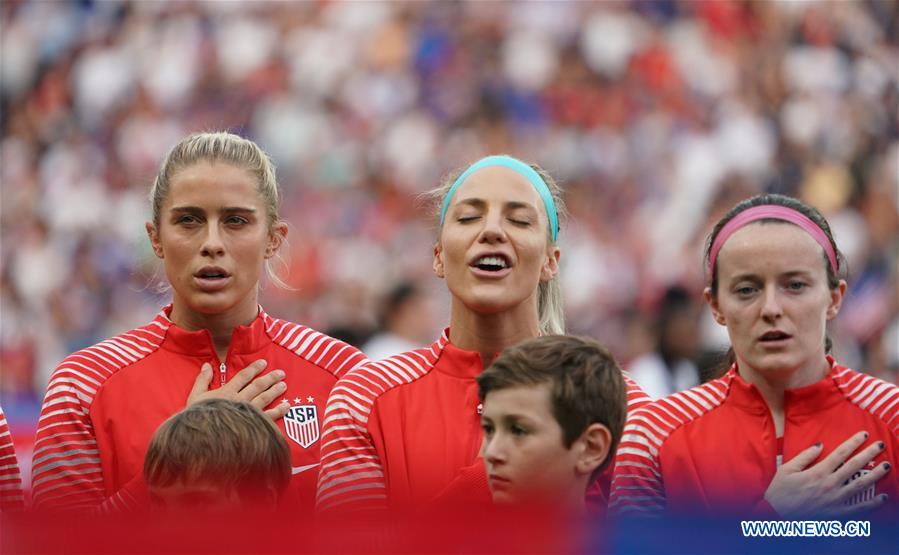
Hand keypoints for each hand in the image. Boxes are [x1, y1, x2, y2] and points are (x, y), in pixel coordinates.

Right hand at [187, 359, 289, 419]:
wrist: (200, 440)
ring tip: (284, 385)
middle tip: (281, 373)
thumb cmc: (196, 418)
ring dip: (275, 391)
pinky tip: (287, 406)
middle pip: (258, 385)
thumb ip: (202, 380)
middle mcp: (239, 400)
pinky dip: (279, 411)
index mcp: (227, 392)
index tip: (264, 363)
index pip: (243, 376)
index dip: (254, 368)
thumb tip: (206, 365)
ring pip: (265, 398)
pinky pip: (269, 416)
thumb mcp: (195, 397)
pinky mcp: (253, 425)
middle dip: (270, 378)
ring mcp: (248, 413)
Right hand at [764, 431, 889, 516]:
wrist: (776, 515)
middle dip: (869, 454)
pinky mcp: (837, 513)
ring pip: (860, 485)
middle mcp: (829, 484)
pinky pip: (858, 508)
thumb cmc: (779, 492)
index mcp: (817, 472)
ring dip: (875, 475)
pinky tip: (883, 497)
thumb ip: (805, 456)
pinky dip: (872, 503)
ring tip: (887, 466)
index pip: (840, 453)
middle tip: (880, 446)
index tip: (864, 435)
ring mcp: (835, 500)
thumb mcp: (787, 469)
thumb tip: (820, 445)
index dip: (853, 442)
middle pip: (854, 466)